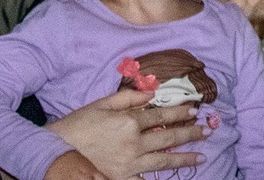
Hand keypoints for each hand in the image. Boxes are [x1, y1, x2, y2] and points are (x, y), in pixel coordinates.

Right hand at [45, 89, 206, 178]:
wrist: (57, 152)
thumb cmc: (78, 125)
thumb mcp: (101, 104)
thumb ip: (128, 98)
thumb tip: (152, 93)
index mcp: (128, 122)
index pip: (161, 115)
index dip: (179, 112)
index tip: (195, 109)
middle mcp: (133, 144)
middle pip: (167, 138)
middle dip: (189, 134)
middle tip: (206, 131)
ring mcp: (129, 164)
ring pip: (163, 161)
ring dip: (184, 157)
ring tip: (201, 156)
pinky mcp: (123, 178)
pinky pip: (147, 178)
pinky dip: (161, 176)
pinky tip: (174, 175)